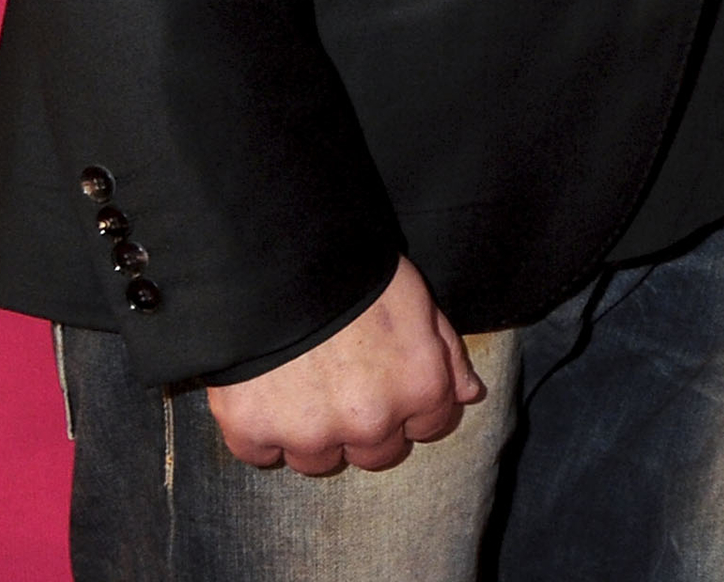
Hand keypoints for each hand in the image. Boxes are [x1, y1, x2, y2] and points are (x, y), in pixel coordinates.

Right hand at [203, 259, 485, 474]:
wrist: (280, 262)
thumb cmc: (358, 276)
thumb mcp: (419, 303)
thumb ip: (447, 354)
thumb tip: (469, 394)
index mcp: (420, 390)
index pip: (427, 427)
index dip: (407, 403)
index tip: (386, 381)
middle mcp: (371, 424)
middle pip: (374, 454)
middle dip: (363, 426)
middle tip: (341, 384)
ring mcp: (310, 435)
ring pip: (317, 460)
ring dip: (311, 433)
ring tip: (300, 384)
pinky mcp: (254, 433)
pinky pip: (261, 453)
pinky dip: (261, 430)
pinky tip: (264, 390)